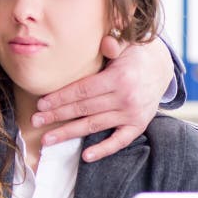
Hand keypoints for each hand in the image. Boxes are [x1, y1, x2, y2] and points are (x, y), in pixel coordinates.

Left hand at [32, 36, 172, 161]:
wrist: (161, 68)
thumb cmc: (135, 54)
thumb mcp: (127, 44)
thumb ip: (115, 43)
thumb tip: (106, 41)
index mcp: (120, 78)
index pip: (83, 91)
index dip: (61, 98)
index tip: (41, 103)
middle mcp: (126, 98)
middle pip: (84, 109)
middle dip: (57, 116)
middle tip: (36, 121)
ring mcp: (133, 114)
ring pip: (94, 125)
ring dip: (69, 133)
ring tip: (48, 140)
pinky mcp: (138, 125)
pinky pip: (120, 141)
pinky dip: (104, 150)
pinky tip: (85, 155)